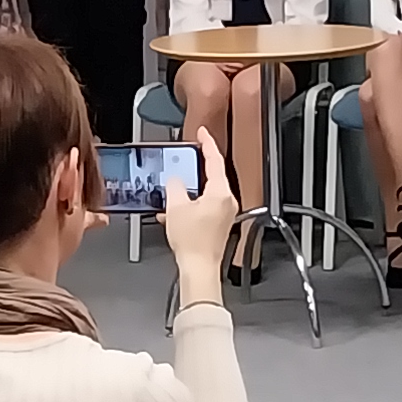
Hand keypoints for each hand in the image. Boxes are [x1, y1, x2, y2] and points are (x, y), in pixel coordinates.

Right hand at [162, 127, 238, 284]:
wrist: (199, 268)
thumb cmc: (193, 243)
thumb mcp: (176, 208)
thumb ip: (175, 187)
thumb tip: (175, 180)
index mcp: (220, 192)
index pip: (215, 160)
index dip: (207, 143)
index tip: (203, 132)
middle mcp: (227, 201)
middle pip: (212, 176)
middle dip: (196, 168)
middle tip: (186, 157)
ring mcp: (225, 213)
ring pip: (206, 193)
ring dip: (190, 191)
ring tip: (173, 191)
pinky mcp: (219, 224)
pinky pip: (205, 207)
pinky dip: (190, 206)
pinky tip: (174, 213)